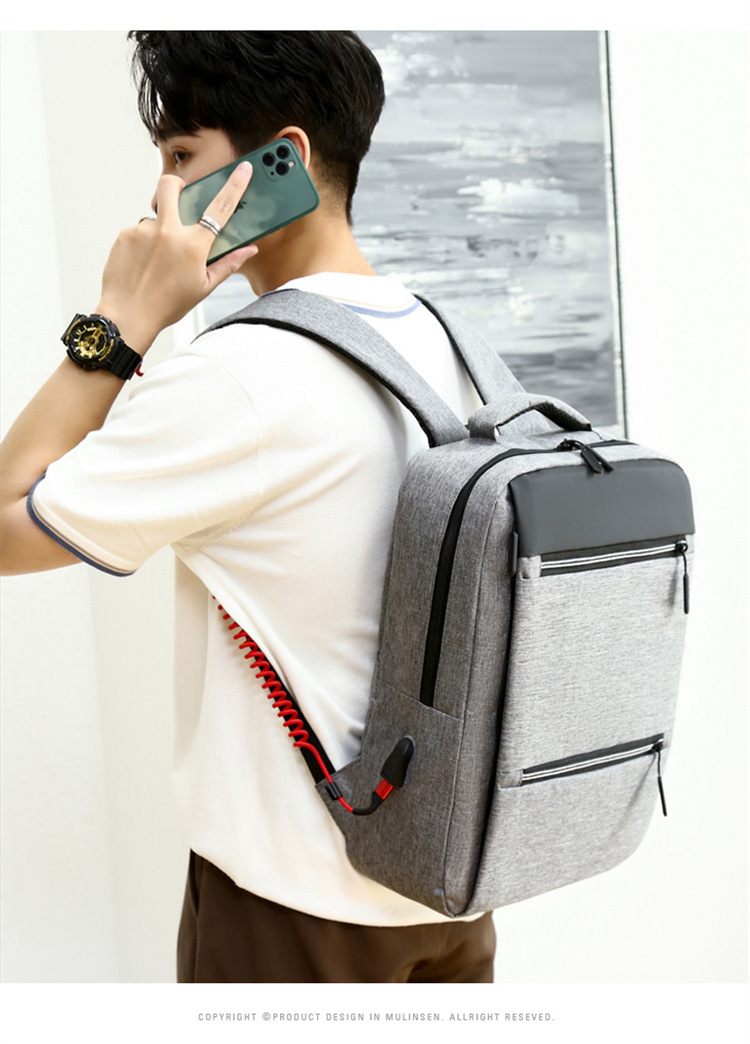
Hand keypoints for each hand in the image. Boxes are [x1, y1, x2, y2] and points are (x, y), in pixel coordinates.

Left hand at [95, 161, 258, 352]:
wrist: (128, 317)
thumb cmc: (167, 305)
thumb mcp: (204, 287)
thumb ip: (228, 264)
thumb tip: (249, 249)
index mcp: (193, 246)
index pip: (220, 208)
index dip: (234, 186)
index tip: (243, 169)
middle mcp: (168, 232)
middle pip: (171, 186)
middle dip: (176, 185)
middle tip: (178, 198)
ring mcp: (143, 231)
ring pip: (154, 218)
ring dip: (158, 232)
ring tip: (156, 262)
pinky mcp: (124, 235)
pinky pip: (138, 232)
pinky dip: (142, 245)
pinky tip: (142, 265)